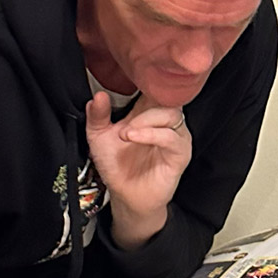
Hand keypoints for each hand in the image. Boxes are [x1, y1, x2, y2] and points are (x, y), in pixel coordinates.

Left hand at [85, 91, 192, 247]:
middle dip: (143, 103)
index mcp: (148, 112)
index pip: (154, 87)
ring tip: (126, 133)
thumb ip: (97, 116)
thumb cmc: (117, 166)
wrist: (126, 197)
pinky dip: (152, 134)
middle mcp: (165, 121)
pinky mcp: (180, 154)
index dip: (145, 81)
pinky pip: (172, 138)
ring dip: (145, 120)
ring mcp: (175, 136)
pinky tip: (134, 137)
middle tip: (123, 120)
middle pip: (166, 97)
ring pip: (171, 114)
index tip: (129, 80)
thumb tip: (97, 96)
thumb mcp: (99, 137)